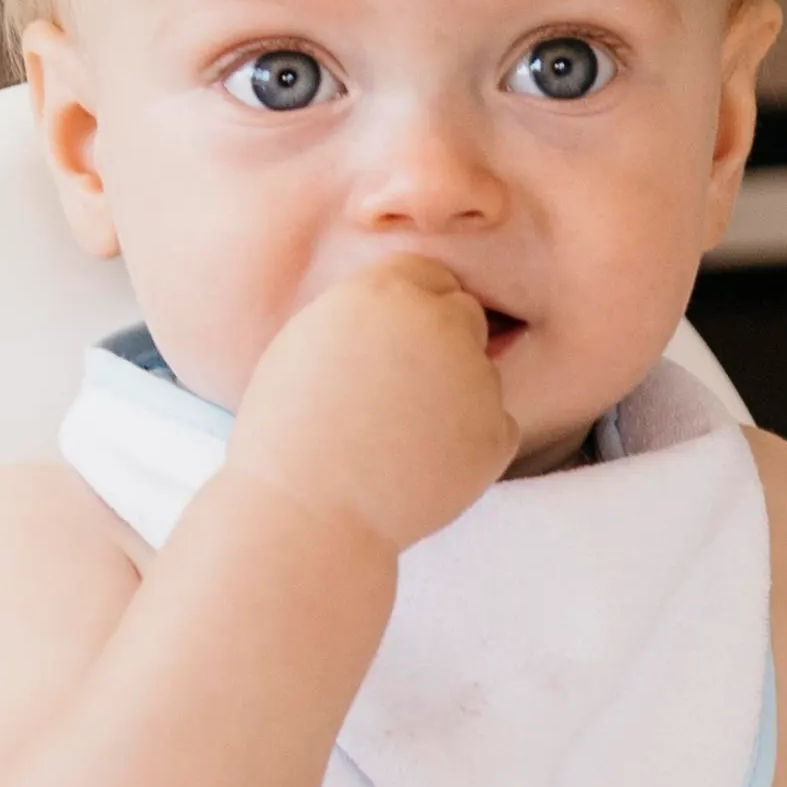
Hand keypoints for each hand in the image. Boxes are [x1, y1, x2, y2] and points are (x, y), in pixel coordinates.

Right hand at [225, 256, 514, 554]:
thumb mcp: (310, 342)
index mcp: (386, 291)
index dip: (411, 310)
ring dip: (455, 396)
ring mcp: (476, 378)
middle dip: (442, 345)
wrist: (307, 511)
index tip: (391, 345)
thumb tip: (411, 305)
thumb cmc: (289, 432)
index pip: (428, 275)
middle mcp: (440, 324)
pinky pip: (495, 427)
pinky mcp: (497, 432)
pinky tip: (421, 466)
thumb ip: (368, 314)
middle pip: (464, 315)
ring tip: (398, 438)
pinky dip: (469, 446)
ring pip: (481, 374)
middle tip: (400, 395)